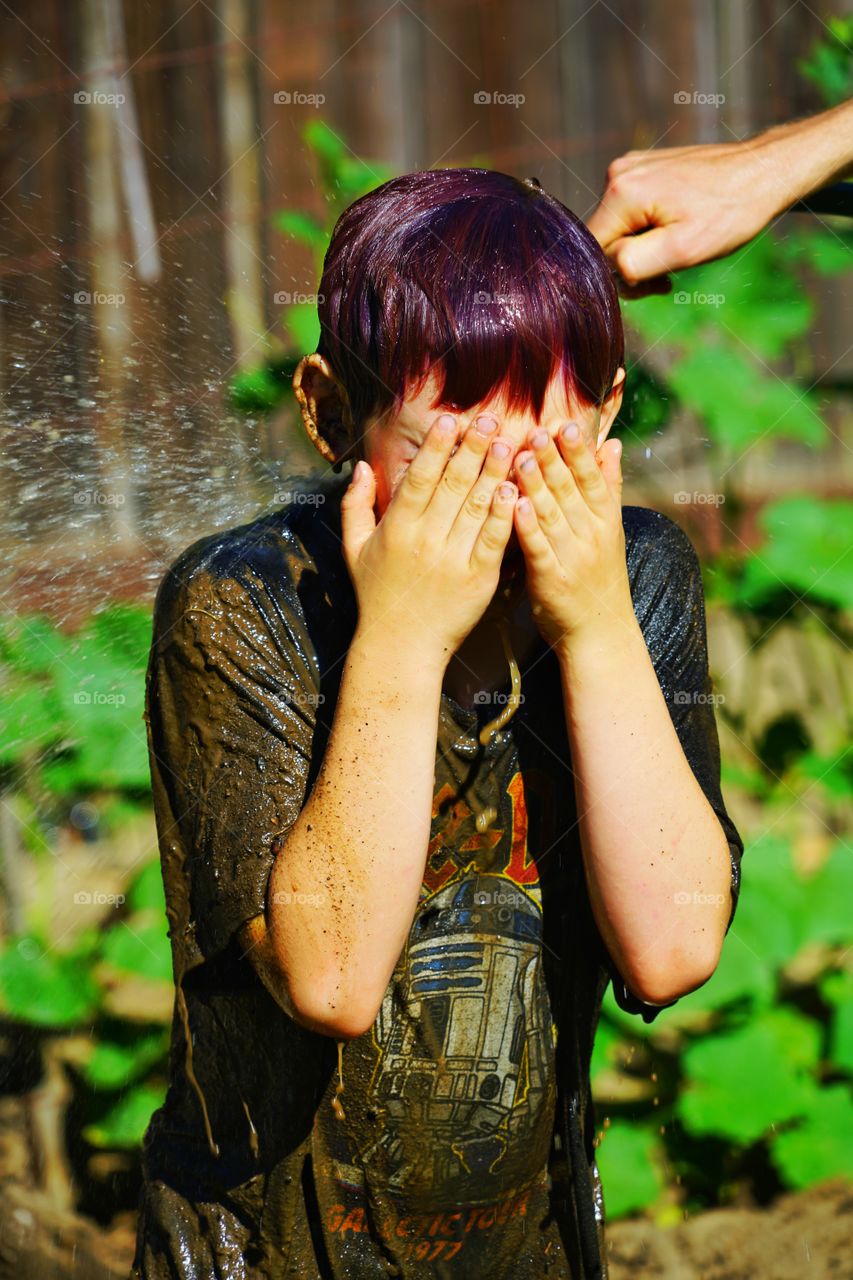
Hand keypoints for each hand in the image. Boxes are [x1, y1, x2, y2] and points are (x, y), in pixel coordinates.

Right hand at [341, 413, 517, 665]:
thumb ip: (354, 505)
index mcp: (396, 528)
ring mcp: (452, 559)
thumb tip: (359, 466)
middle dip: (472, 449)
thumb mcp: (354, 549)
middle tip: (490, 419)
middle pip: (452, 485)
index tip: (450, 421)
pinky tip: (515, 492)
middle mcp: (424, 539)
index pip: (419, 478)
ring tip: (510, 444)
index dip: (435, 447)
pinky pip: (493, 540)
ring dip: (494, 473)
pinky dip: (503, 515)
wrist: (401, 646)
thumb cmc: (377, 595)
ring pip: (475, 507)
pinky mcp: (477, 579)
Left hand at [512, 423, 633, 651]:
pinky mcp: (550, 579)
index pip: (591, 478)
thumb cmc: (599, 576)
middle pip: (569, 491)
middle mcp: (590, 535)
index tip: (565, 425)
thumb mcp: (610, 530)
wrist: (599, 632)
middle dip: (553, 459)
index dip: (578, 451)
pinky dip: (527, 526)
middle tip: (536, 431)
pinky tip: (515, 504)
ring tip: (520, 456)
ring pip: (551, 514)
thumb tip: (611, 444)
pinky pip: (537, 547)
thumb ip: (608, 486)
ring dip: (536, 484)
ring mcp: (571, 556)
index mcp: (604, 520)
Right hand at [587, 139, 785, 291]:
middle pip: (605, 240)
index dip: (618, 275)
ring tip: (681, 246)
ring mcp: (631, 167)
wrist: (763, 172)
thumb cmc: (729, 213)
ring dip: (644, 248)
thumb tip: (604, 268)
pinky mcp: (644, 168)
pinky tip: (679, 227)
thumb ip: (632, 264)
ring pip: (619, 228)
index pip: (594, 252)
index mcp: (621, 192)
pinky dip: (650, 229)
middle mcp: (617, 173)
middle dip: (633, 263)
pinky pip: (632, 212)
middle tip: (672, 271)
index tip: (657, 278)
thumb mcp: (681, 250)